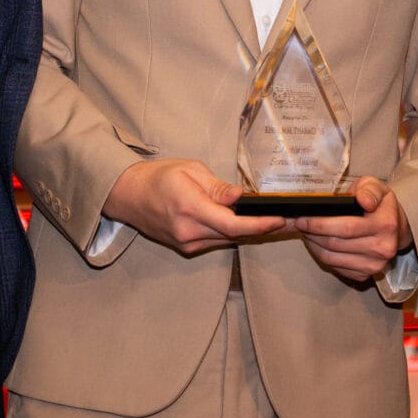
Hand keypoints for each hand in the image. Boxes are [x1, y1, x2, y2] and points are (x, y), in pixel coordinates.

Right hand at [103, 158, 284, 253]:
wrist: (127, 195)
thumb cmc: (158, 177)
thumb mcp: (190, 170)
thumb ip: (217, 187)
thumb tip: (240, 196)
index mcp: (190, 209)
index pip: (232, 224)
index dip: (259, 225)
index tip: (279, 221)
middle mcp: (189, 232)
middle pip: (234, 236)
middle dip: (263, 229)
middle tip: (289, 221)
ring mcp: (186, 243)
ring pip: (226, 240)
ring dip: (249, 232)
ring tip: (274, 222)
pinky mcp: (186, 247)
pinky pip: (215, 241)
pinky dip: (231, 233)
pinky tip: (245, 224)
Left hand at [291, 176, 412, 282]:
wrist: (395, 227)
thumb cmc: (379, 204)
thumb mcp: (376, 186)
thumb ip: (369, 189)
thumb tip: (364, 200)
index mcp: (386, 225)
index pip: (346, 227)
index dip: (320, 224)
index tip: (301, 218)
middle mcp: (383, 248)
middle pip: (335, 244)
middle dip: (312, 233)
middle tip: (299, 222)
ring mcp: (374, 265)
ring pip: (331, 258)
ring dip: (313, 245)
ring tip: (305, 231)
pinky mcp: (365, 275)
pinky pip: (335, 267)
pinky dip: (321, 255)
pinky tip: (317, 243)